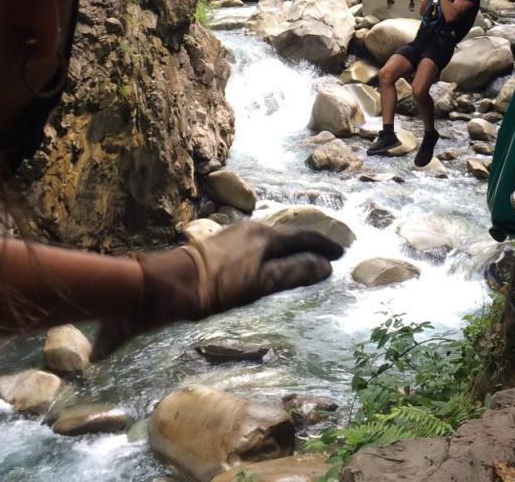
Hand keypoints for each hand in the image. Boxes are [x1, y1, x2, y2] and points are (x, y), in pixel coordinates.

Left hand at [93, 222, 342, 358]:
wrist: (171, 283)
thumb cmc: (217, 286)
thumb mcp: (260, 283)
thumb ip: (293, 272)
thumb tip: (326, 266)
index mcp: (265, 234)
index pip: (304, 236)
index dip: (324, 245)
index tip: (343, 254)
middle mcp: (253, 227)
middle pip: (290, 234)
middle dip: (311, 244)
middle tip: (330, 255)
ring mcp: (237, 234)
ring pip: (274, 239)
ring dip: (293, 248)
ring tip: (307, 259)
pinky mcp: (225, 245)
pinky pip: (260, 245)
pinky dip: (276, 252)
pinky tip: (273, 263)